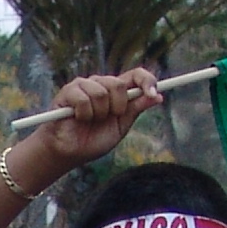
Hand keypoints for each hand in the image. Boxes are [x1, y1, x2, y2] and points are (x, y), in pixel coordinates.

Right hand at [24, 66, 167, 175]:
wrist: (68, 153)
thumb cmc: (92, 141)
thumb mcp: (120, 126)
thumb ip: (135, 109)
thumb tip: (158, 97)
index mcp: (117, 91)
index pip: (136, 75)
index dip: (147, 80)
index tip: (154, 93)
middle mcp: (101, 84)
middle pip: (119, 84)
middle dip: (117, 107)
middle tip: (106, 119)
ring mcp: (84, 85)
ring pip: (101, 93)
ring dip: (97, 114)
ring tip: (88, 121)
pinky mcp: (68, 91)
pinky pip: (83, 99)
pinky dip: (83, 115)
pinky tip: (77, 119)